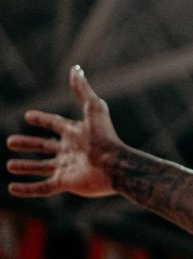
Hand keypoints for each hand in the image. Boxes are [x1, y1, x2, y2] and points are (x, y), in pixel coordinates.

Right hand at [6, 66, 122, 198]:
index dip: (42, 120)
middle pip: (45, 146)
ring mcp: (67, 168)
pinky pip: (42, 188)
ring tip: (10, 165)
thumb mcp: (93, 109)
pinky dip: (27, 189)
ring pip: (42, 167)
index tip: (28, 116)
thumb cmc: (105, 137)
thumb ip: (82, 90)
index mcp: (75, 133)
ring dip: (26, 167)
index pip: (55, 124)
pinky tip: (12, 188)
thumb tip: (76, 68)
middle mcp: (71, 151)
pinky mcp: (66, 183)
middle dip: (28, 144)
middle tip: (10, 141)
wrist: (115, 165)